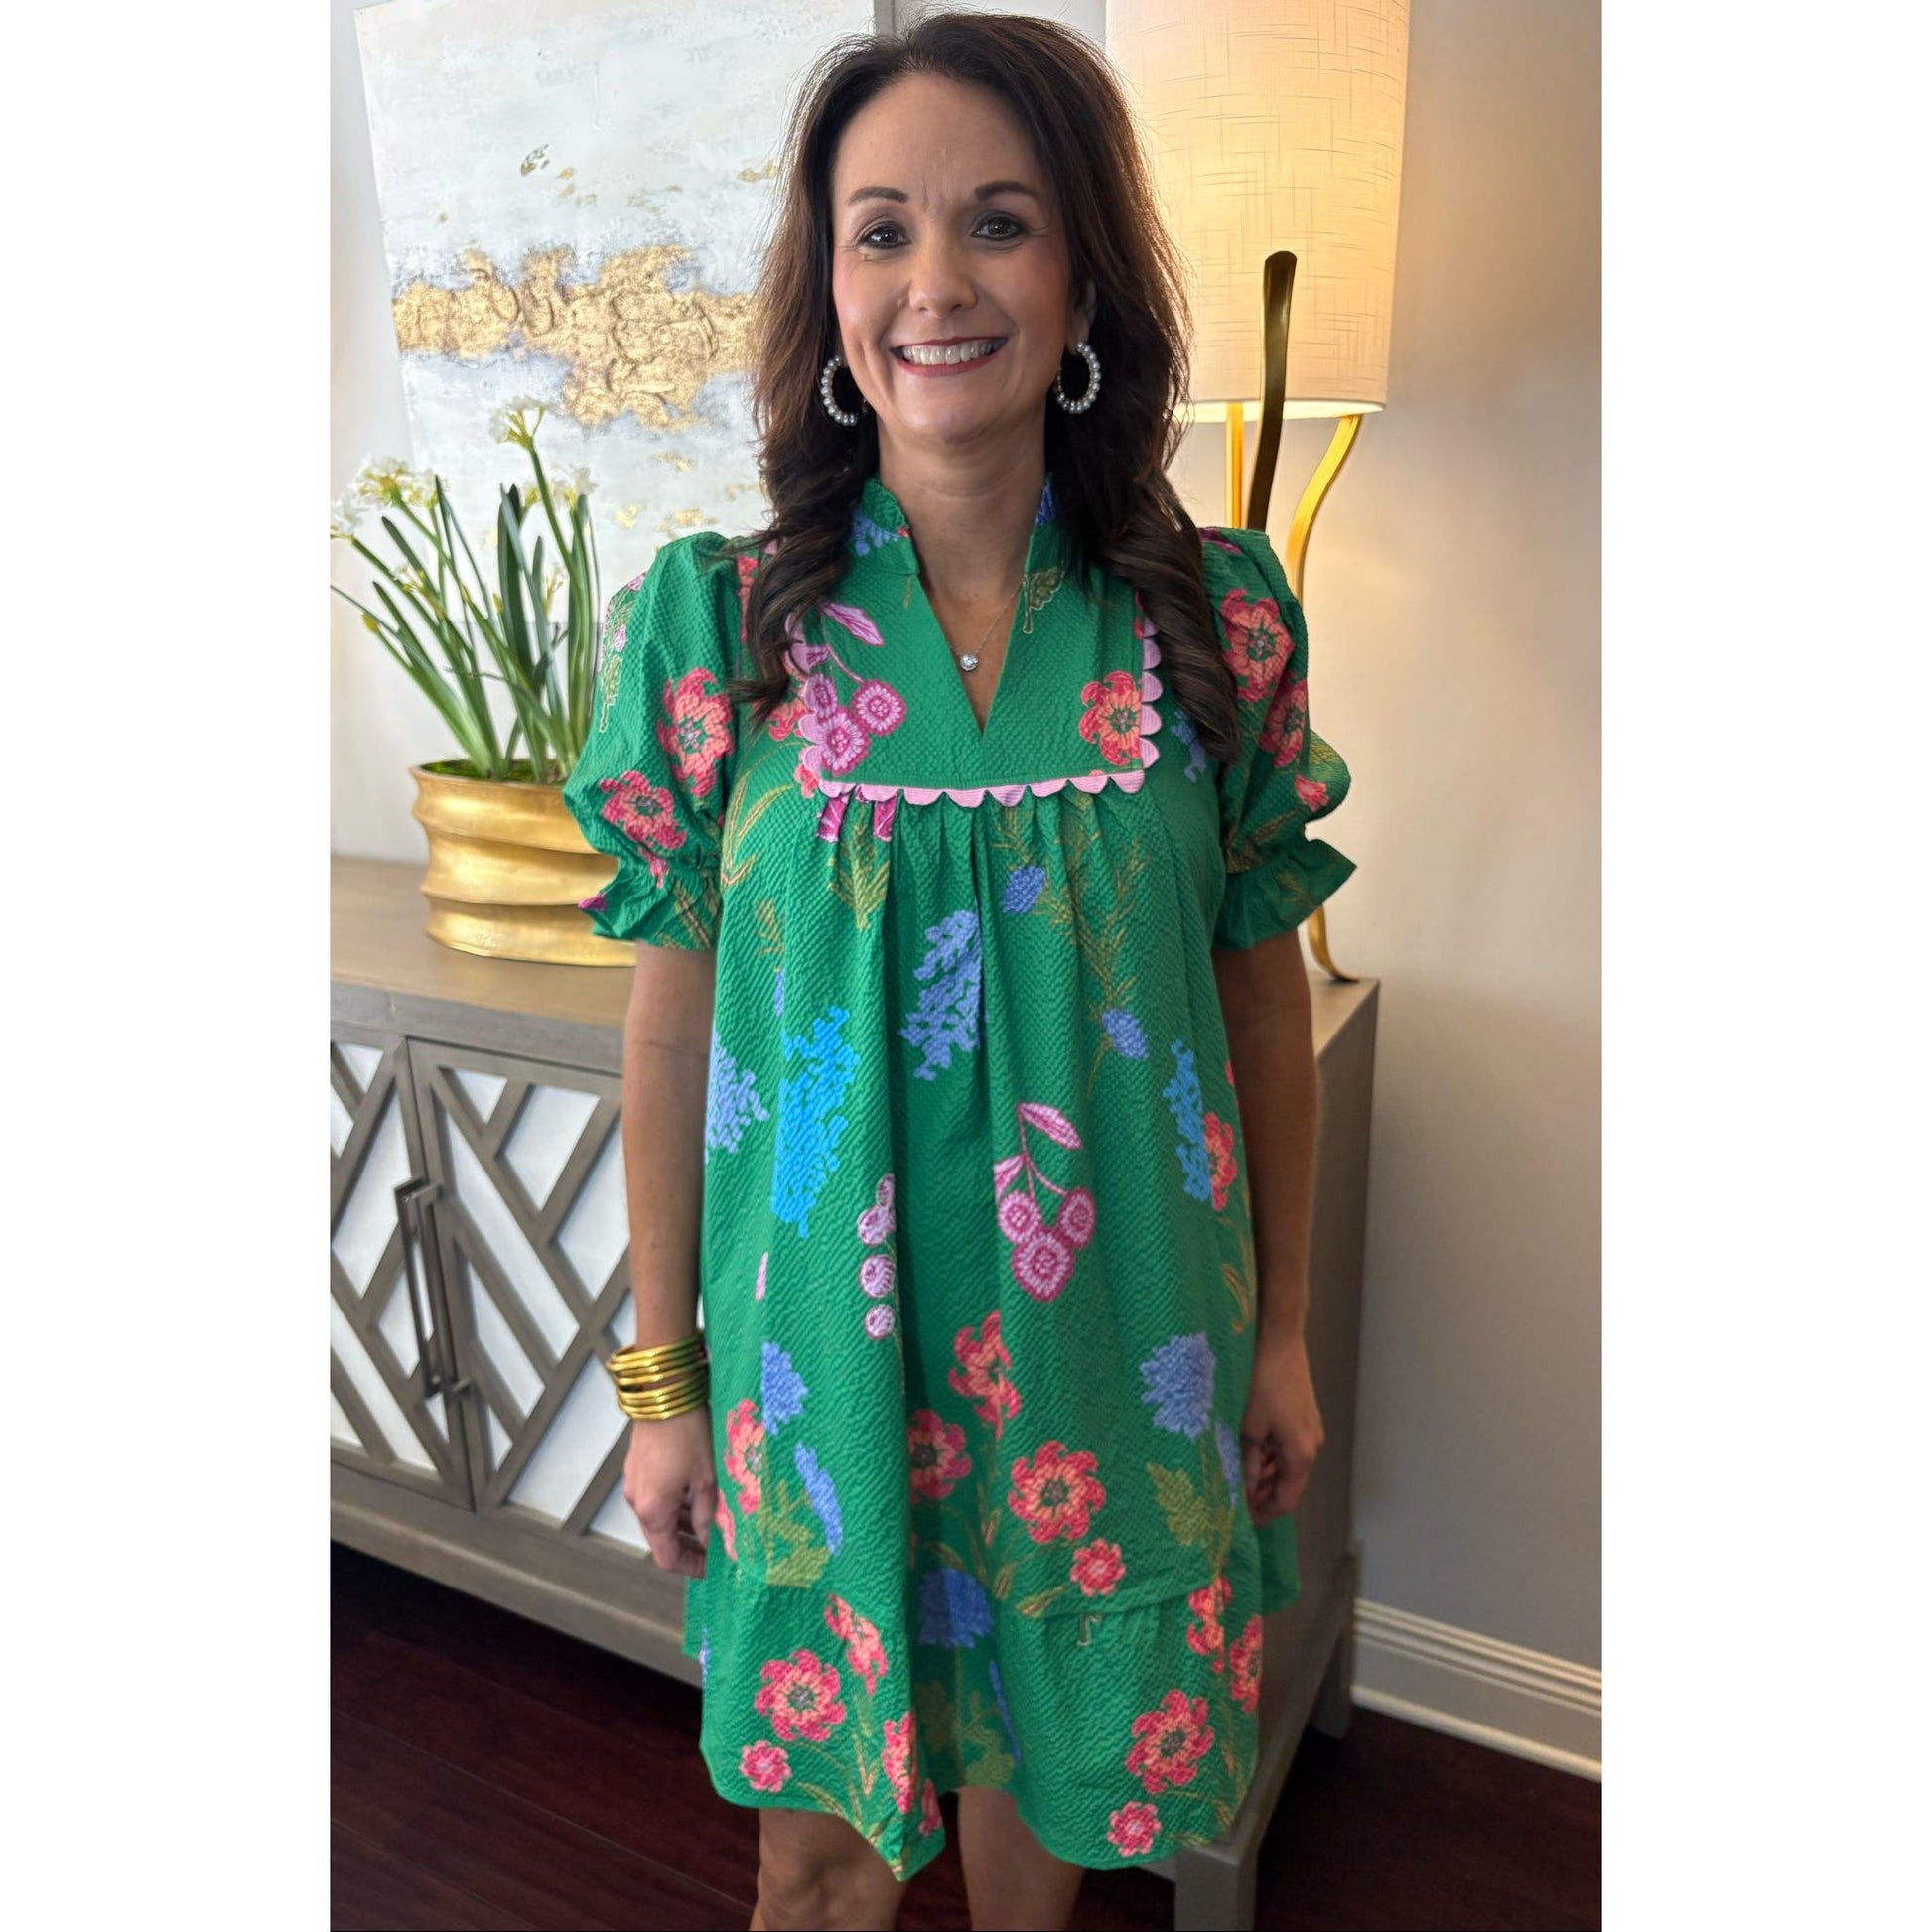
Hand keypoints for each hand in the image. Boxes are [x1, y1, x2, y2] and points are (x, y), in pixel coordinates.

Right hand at [623, 1407, 717, 1576]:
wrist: (665, 1392)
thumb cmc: (687, 1432)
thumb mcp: (706, 1479)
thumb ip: (708, 1515)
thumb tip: (712, 1540)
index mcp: (653, 1510)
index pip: (667, 1557)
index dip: (691, 1566)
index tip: (712, 1567)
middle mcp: (638, 1500)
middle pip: (661, 1537)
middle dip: (690, 1545)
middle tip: (718, 1546)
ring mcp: (636, 1482)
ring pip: (660, 1516)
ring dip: (684, 1523)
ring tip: (714, 1520)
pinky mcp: (639, 1466)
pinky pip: (656, 1496)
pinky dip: (676, 1503)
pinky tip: (698, 1495)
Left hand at [1239, 1331, 1323, 1522]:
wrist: (1279, 1342)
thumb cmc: (1261, 1384)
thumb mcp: (1248, 1428)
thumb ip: (1247, 1463)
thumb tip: (1243, 1490)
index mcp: (1301, 1455)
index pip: (1286, 1500)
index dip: (1264, 1513)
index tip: (1241, 1520)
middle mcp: (1312, 1446)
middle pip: (1289, 1484)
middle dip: (1263, 1495)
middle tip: (1234, 1501)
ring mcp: (1310, 1430)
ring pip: (1288, 1465)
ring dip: (1266, 1475)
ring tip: (1238, 1480)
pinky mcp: (1304, 1416)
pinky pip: (1288, 1447)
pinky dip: (1271, 1456)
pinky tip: (1250, 1454)